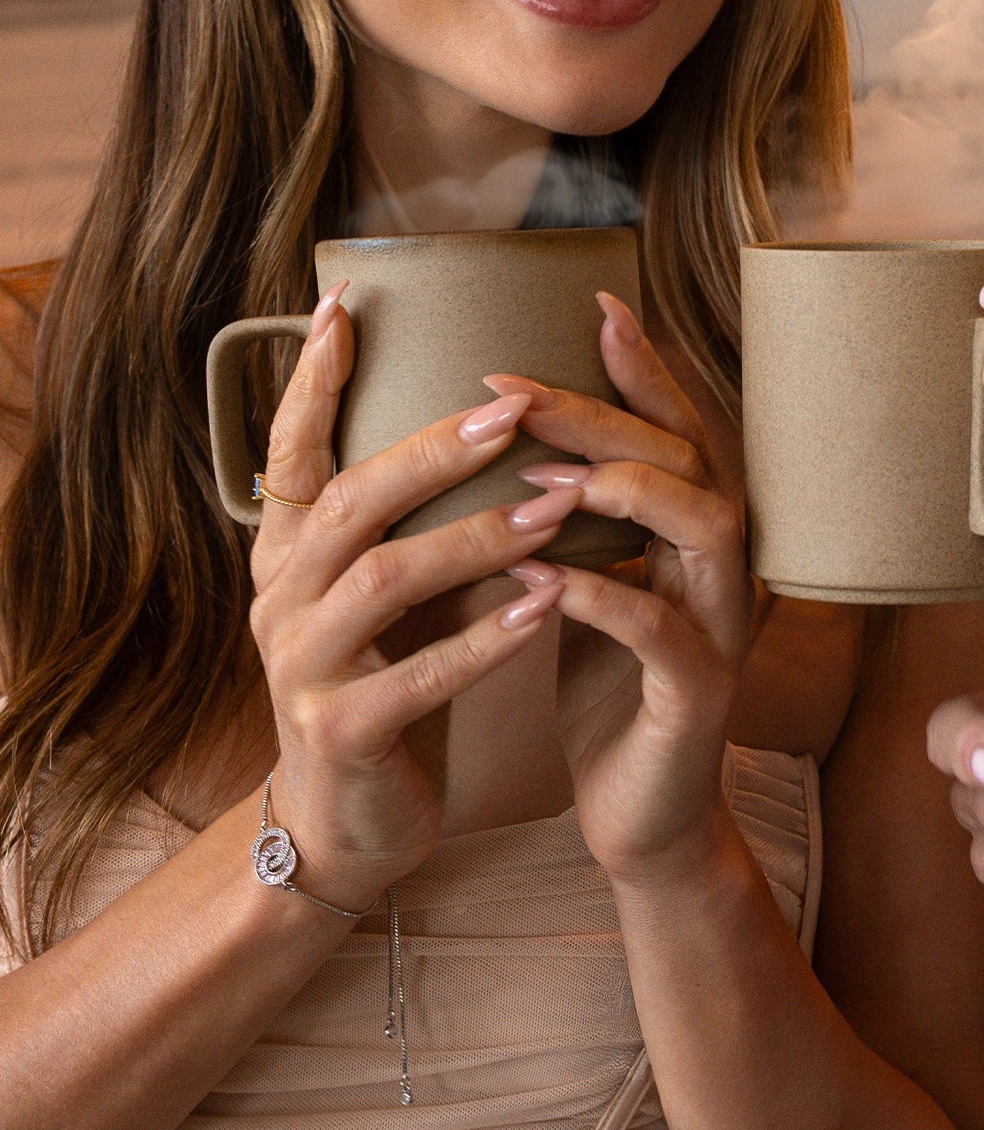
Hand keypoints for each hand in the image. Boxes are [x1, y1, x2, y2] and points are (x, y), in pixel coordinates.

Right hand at [248, 286, 580, 913]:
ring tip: (558, 505)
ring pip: (386, 578)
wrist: (351, 822)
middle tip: (516, 406)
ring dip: (478, 535)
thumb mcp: (401, 594)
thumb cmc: (391, 682)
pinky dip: (486, 636)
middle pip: (351, 499)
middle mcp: (279, 599)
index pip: (288, 451)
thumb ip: (426, 521)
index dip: (310, 381)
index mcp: (288, 553)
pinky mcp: (339, 733)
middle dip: (434, 448)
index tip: (342, 306)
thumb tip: (501, 419)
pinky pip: (417, 676)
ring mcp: (300, 668)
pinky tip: (548, 603)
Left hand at [484, 294, 759, 887]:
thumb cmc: (608, 686)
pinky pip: (663, 629)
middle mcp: (727, 565)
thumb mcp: (589, 580)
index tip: (596, 304)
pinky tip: (537, 579)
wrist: (639, 813)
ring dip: (621, 490)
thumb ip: (575, 515)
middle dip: (603, 418)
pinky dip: (602, 596)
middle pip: (688, 460)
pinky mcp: (699, 694)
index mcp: (699, 533)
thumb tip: (509, 430)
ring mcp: (724, 626)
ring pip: (703, 525)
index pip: (682, 427)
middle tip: (516, 392)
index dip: (645, 367)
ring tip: (536, 479)